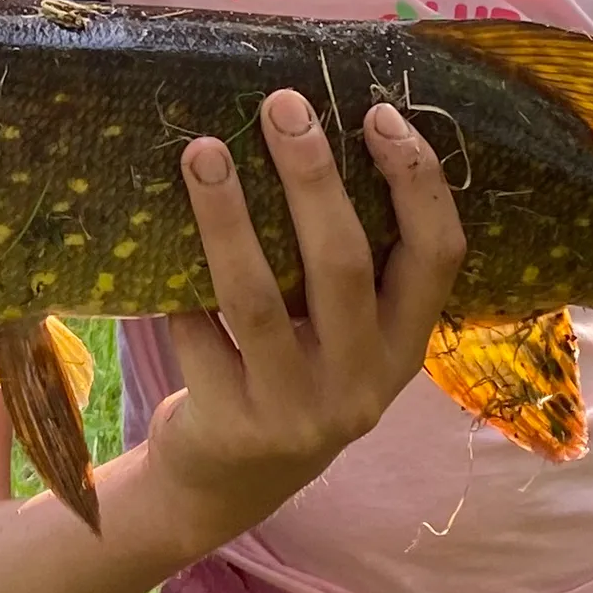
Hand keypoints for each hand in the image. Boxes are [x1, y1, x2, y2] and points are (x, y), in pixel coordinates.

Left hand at [144, 92, 465, 541]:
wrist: (225, 486)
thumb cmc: (287, 375)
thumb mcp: (339, 337)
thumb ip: (342, 265)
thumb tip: (306, 132)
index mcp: (405, 347)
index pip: (439, 255)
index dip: (417, 182)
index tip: (377, 113)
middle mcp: (363, 383)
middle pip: (343, 263)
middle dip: (312, 176)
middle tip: (280, 106)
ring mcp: (297, 411)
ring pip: (259, 298)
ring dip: (227, 217)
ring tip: (201, 151)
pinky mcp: (231, 426)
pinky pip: (197, 334)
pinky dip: (177, 286)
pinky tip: (153, 236)